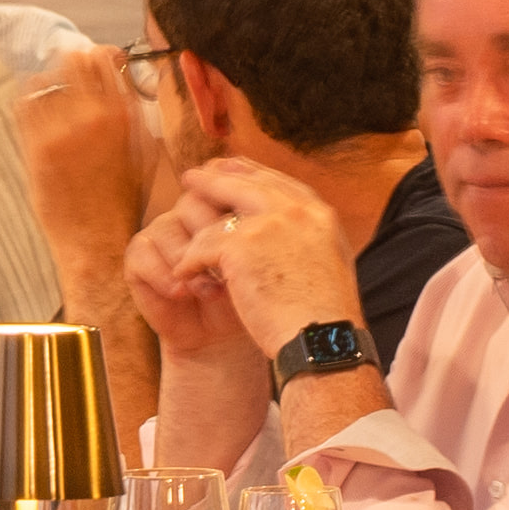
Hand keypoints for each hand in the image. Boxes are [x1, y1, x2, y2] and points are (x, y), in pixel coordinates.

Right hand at [124, 190, 254, 369]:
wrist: (223, 338)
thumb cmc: (248, 297)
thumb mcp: (261, 264)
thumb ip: (260, 233)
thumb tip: (259, 215)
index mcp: (223, 203)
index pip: (223, 182)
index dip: (231, 204)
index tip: (250, 232)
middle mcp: (190, 212)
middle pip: (194, 199)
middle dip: (212, 233)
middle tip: (231, 263)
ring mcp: (164, 232)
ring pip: (167, 225)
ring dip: (189, 258)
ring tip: (212, 290)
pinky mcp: (139, 257)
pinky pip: (142, 252)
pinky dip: (162, 274)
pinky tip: (182, 293)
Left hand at [159, 158, 366, 359]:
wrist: (324, 339)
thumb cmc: (328, 318)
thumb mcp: (329, 265)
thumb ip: (308, 242)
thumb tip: (293, 240)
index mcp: (320, 215)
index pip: (280, 183)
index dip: (252, 176)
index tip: (232, 170)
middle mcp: (296, 211)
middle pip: (247, 182)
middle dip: (216, 179)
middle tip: (193, 177)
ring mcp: (269, 224)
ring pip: (219, 214)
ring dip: (198, 229)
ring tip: (179, 232)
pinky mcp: (241, 246)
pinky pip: (203, 245)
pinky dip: (191, 260)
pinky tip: (183, 273)